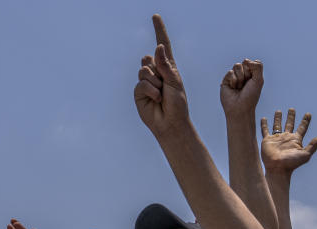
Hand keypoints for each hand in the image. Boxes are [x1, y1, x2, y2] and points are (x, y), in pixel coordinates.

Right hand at [134, 15, 188, 135]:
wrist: (171, 123)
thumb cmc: (178, 104)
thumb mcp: (175, 82)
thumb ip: (165, 65)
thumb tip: (158, 47)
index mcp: (168, 67)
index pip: (163, 46)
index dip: (159, 31)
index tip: (155, 16)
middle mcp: (156, 72)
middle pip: (149, 58)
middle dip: (157, 70)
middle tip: (165, 85)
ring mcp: (146, 81)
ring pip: (144, 70)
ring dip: (155, 83)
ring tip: (162, 94)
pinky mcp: (139, 91)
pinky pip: (141, 83)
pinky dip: (150, 91)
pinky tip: (156, 100)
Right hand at [220, 59, 263, 118]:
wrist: (240, 108)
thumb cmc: (251, 96)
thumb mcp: (259, 80)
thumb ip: (258, 67)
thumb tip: (246, 60)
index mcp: (251, 75)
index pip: (251, 62)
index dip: (252, 70)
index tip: (253, 81)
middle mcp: (242, 75)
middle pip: (244, 63)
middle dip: (246, 74)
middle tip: (246, 85)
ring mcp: (234, 77)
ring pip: (237, 66)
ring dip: (240, 77)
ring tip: (239, 87)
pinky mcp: (225, 80)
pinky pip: (230, 72)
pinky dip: (233, 80)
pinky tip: (233, 88)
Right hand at [260, 109, 316, 174]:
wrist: (278, 168)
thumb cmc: (292, 163)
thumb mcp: (305, 155)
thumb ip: (312, 146)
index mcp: (296, 140)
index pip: (302, 128)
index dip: (305, 121)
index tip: (308, 114)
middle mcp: (286, 138)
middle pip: (290, 124)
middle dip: (291, 117)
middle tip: (292, 109)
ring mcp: (277, 139)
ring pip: (277, 125)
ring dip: (278, 118)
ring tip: (279, 111)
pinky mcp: (267, 140)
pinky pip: (265, 130)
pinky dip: (264, 124)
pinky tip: (264, 118)